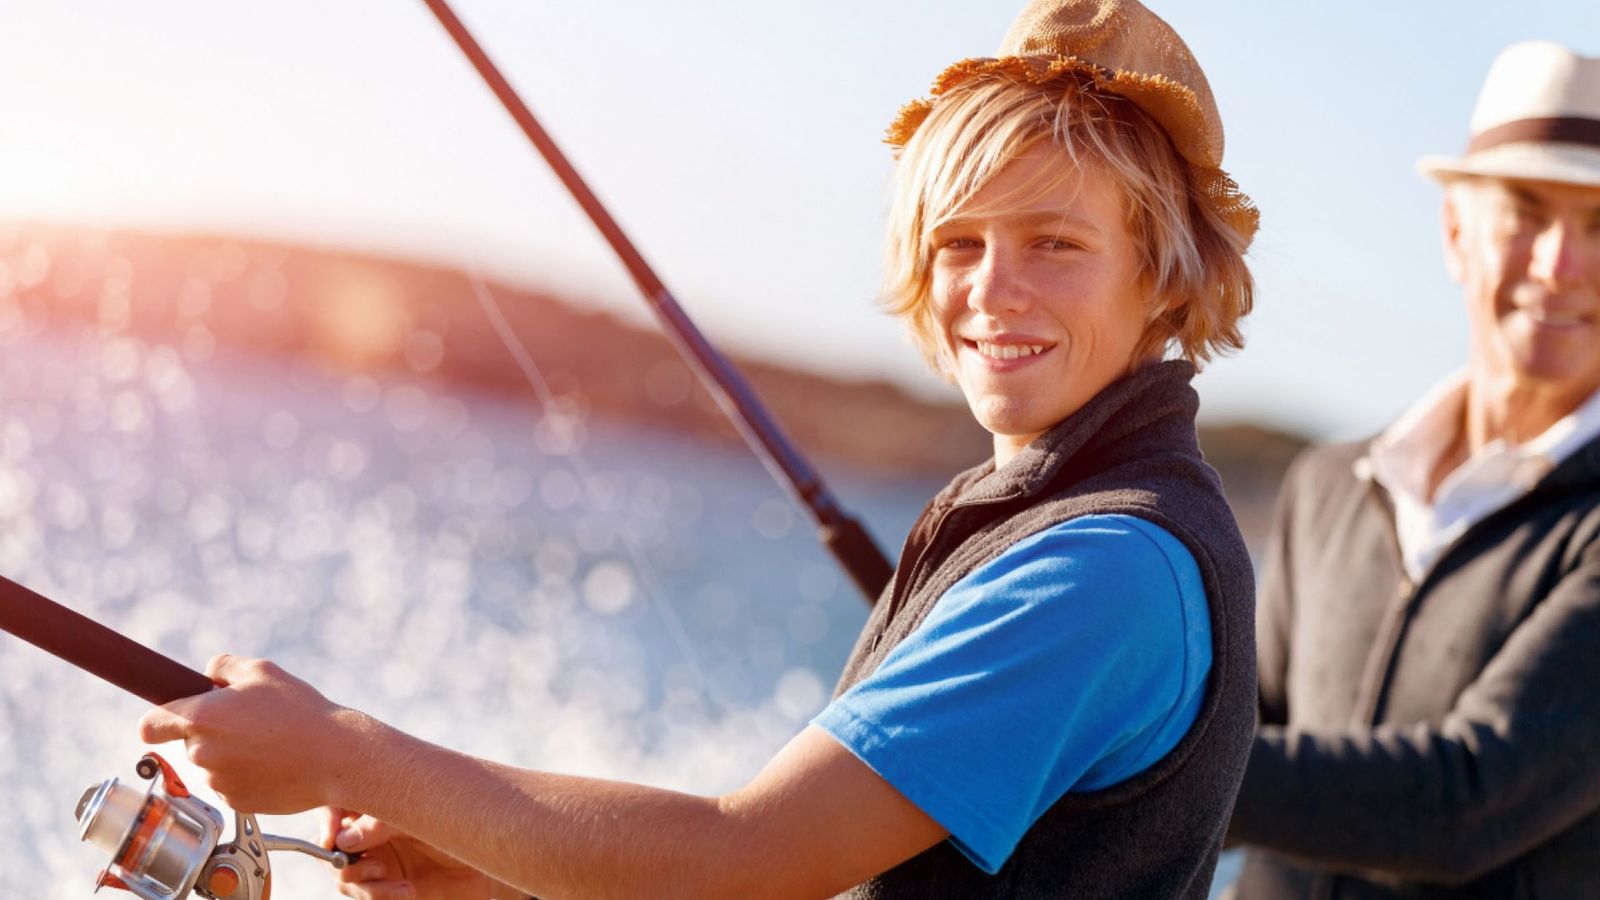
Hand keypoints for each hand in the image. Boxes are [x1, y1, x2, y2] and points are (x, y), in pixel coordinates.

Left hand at [137, 654, 355, 813]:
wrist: (335, 757)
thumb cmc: (301, 712)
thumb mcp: (263, 671)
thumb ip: (223, 667)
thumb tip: (207, 675)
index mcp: (202, 717)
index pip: (150, 725)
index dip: (158, 721)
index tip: (168, 721)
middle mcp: (202, 752)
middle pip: (190, 742)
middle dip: (211, 732)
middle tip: (250, 723)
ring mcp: (217, 781)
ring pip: (212, 764)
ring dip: (230, 754)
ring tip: (269, 744)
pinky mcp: (236, 801)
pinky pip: (230, 784)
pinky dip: (246, 775)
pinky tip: (274, 763)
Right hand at [323, 808, 520, 899]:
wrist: (491, 868)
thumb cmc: (463, 832)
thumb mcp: (427, 819)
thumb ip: (386, 824)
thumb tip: (342, 839)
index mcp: (380, 806)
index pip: (339, 805)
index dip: (328, 818)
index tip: (330, 835)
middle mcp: (374, 835)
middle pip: (332, 845)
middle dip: (341, 857)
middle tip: (367, 863)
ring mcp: (378, 864)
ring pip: (345, 875)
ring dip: (363, 882)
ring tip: (393, 879)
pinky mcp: (386, 890)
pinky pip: (366, 896)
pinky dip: (379, 896)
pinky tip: (407, 890)